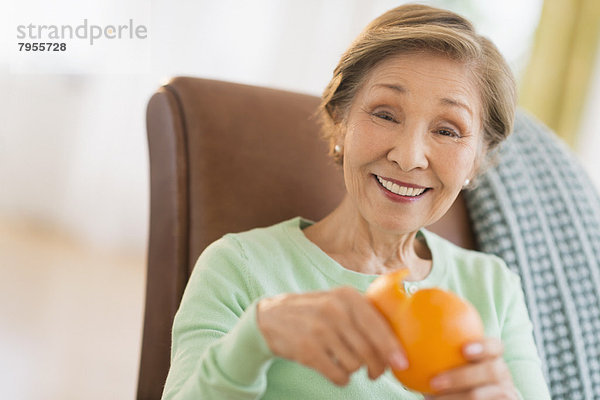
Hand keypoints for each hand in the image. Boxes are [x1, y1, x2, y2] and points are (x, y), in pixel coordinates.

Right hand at [257, 287, 407, 384]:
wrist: (272, 317)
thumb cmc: (316, 312)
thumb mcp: (339, 301)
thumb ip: (366, 315)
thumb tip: (398, 344)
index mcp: (347, 296)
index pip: (378, 326)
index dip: (393, 348)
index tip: (402, 364)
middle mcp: (334, 310)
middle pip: (370, 350)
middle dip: (377, 366)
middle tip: (375, 372)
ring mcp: (319, 330)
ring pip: (355, 365)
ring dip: (353, 369)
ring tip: (343, 360)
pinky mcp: (307, 350)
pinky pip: (338, 376)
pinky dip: (341, 378)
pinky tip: (334, 369)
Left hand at [425, 338, 518, 399]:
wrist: (461, 398)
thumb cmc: (449, 378)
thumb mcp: (444, 363)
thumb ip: (435, 349)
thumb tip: (402, 334)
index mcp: (491, 357)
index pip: (495, 347)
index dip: (483, 347)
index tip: (463, 350)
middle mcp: (501, 374)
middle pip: (491, 372)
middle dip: (461, 377)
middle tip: (433, 382)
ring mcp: (505, 393)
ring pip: (480, 395)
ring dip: (454, 397)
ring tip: (431, 397)